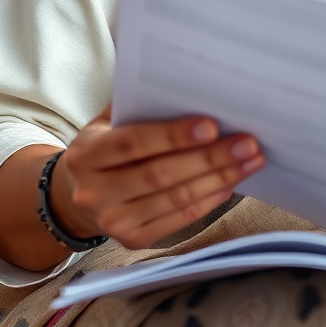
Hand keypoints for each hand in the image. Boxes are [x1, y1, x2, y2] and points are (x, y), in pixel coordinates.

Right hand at [50, 108, 264, 248]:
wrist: (77, 195)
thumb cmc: (104, 146)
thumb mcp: (106, 121)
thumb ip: (137, 104)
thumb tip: (185, 86)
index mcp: (87, 154)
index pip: (133, 143)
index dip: (173, 135)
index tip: (212, 125)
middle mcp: (94, 192)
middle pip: (159, 175)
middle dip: (208, 158)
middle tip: (246, 143)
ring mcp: (112, 221)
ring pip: (173, 199)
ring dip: (217, 179)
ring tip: (249, 161)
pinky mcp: (131, 240)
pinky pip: (177, 220)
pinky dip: (207, 202)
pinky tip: (228, 184)